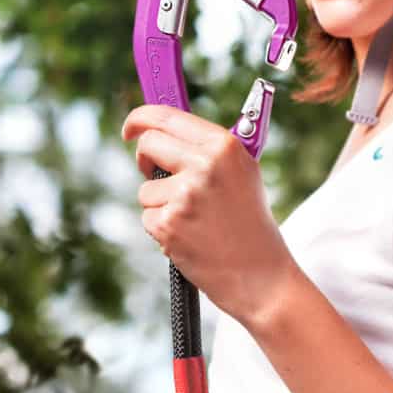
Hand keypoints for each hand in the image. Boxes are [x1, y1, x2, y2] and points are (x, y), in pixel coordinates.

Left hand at [121, 104, 296, 327]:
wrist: (261, 276)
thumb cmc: (250, 223)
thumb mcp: (242, 172)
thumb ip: (208, 148)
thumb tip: (167, 129)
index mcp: (224, 145)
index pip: (167, 116)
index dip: (141, 117)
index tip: (130, 127)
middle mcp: (204, 164)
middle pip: (148, 144)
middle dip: (145, 159)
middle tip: (154, 172)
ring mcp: (184, 194)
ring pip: (146, 188)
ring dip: (160, 204)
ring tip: (195, 221)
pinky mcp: (168, 223)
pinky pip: (147, 216)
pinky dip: (162, 229)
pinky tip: (190, 237)